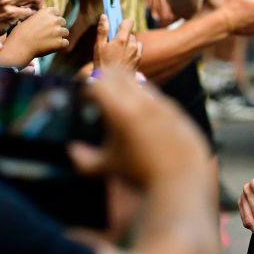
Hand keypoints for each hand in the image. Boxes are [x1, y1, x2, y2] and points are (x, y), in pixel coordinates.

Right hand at [0, 7, 68, 66]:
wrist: (19, 46)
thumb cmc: (20, 33)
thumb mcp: (28, 18)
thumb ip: (39, 16)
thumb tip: (44, 11)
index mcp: (46, 12)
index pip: (57, 12)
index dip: (54, 18)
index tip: (49, 23)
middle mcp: (54, 20)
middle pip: (63, 22)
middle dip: (57, 26)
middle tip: (49, 33)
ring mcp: (58, 31)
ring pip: (65, 32)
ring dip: (60, 36)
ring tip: (49, 40)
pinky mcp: (60, 42)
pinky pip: (66, 43)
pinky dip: (60, 45)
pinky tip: (52, 46)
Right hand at [69, 69, 211, 187]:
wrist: (182, 178)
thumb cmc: (141, 174)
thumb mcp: (108, 167)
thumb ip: (85, 159)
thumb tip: (72, 150)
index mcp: (121, 111)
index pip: (99, 82)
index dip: (88, 86)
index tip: (84, 98)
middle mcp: (143, 102)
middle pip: (119, 74)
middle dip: (105, 79)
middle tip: (98, 93)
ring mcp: (162, 103)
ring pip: (140, 82)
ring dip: (126, 87)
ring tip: (118, 103)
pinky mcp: (176, 110)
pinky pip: (156, 96)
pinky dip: (145, 100)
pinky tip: (141, 115)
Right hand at [93, 16, 142, 71]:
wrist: (111, 82)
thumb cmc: (103, 63)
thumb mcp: (99, 46)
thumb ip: (102, 30)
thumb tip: (104, 16)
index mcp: (122, 39)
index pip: (128, 22)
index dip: (123, 21)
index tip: (118, 22)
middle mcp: (132, 44)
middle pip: (130, 32)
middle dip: (123, 34)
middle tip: (113, 41)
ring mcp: (137, 52)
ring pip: (134, 40)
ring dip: (128, 42)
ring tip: (118, 50)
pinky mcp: (139, 59)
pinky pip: (138, 48)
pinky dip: (133, 49)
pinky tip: (124, 55)